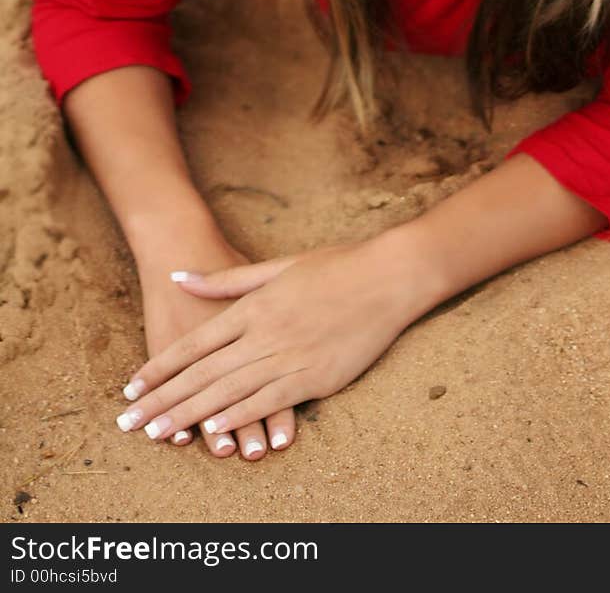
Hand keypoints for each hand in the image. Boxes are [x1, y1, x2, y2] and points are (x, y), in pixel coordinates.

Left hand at [116, 233, 421, 444]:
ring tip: (159, 434)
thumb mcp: (276, 266)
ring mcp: (291, 357)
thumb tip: (180, 276)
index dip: (162, 367)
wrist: (388, 277)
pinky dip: (240, 418)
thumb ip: (225, 279)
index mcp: (254, 307)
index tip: (133, 386)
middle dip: (164, 400)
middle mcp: (265, 334)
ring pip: (230, 392)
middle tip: (131, 422)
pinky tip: (216, 432)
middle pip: (203, 373)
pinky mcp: (316, 377)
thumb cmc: (335, 266)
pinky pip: (270, 402)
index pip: (195, 343)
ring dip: (191, 416)